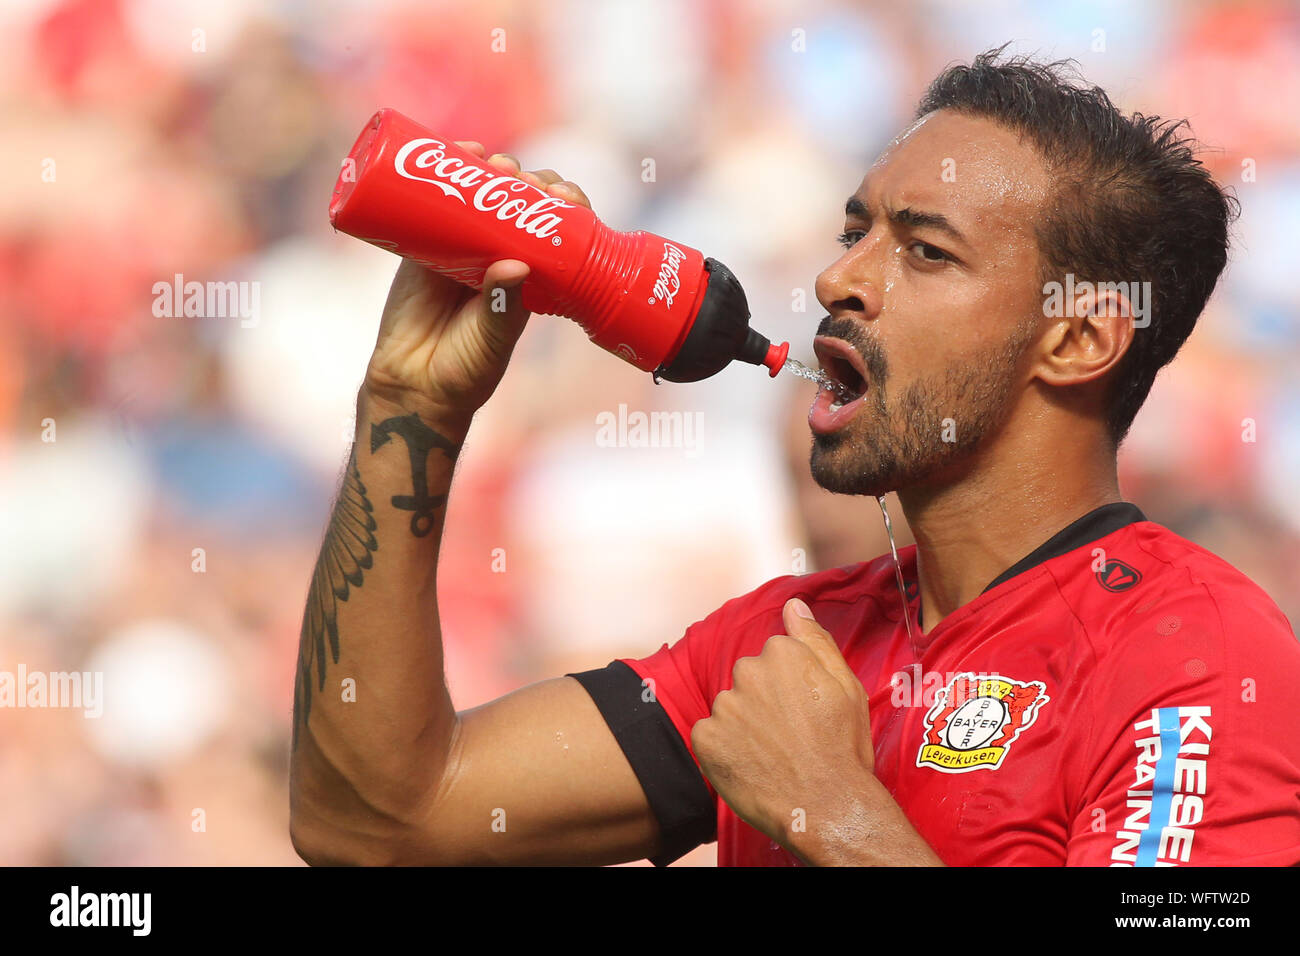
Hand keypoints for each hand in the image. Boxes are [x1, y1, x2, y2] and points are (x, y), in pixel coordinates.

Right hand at [364, 144, 592, 423]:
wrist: (413, 385)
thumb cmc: (465, 370)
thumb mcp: (492, 341)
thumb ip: (502, 308)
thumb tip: (515, 265)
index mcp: (532, 277)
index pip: (557, 230)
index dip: (564, 206)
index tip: (564, 196)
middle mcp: (500, 255)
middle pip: (522, 203)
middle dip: (527, 181)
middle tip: (523, 177)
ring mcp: (462, 246)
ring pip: (482, 195)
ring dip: (491, 170)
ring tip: (494, 163)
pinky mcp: (423, 244)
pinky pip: (435, 202)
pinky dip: (447, 173)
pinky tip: (458, 151)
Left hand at [691, 598, 875, 851]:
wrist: (827, 806)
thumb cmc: (844, 749)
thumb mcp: (847, 687)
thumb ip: (815, 640)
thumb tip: (793, 605)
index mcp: (782, 652)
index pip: (775, 656)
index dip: (792, 685)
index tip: (805, 710)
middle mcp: (748, 671)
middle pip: (749, 678)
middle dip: (763, 700)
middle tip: (788, 735)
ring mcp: (724, 706)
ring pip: (730, 707)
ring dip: (743, 725)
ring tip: (771, 755)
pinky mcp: (705, 738)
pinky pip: (709, 735)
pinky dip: (724, 749)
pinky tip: (750, 766)